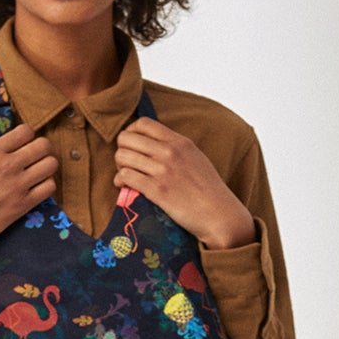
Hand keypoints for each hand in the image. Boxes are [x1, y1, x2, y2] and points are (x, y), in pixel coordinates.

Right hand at [0, 121, 58, 243]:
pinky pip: (49, 187)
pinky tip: (37, 189)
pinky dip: (46, 186)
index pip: (26, 130)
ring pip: (51, 164)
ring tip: (37, 173)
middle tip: (34, 158)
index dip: (27, 136)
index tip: (23, 144)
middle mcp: (7, 165)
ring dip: (46, 167)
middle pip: (43, 145)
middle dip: (41, 150)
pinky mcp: (23, 205)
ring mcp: (17, 185)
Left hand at [114, 119, 255, 247]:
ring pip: (122, 156)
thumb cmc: (209, 190)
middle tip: (127, 163)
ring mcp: (162, 170)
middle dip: (122, 149)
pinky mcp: (156, 190)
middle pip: (127, 138)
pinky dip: (120, 181)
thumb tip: (154, 147)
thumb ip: (176, 149)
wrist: (219, 214)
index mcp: (179, 142)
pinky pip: (126, 177)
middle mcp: (169, 152)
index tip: (133, 146)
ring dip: (119, 166)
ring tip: (125, 176)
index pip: (143, 123)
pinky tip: (124, 186)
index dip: (131, 133)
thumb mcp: (196, 158)